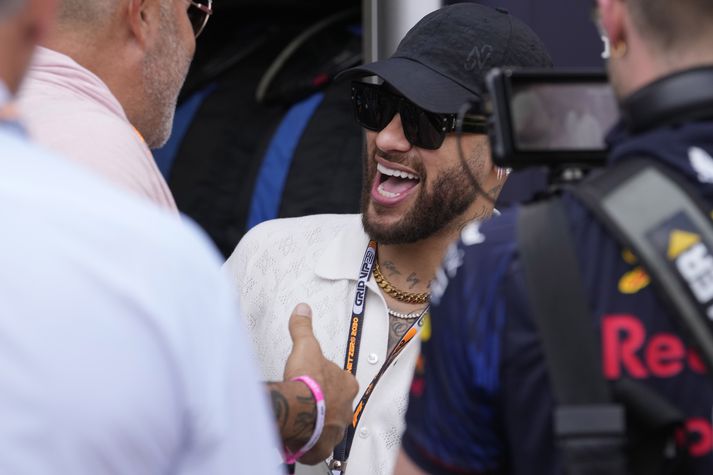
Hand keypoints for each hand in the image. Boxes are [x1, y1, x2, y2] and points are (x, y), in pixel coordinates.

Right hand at [283, 303, 358, 464]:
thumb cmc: (306, 380)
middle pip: (337, 404)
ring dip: (318, 423)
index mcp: (347, 384)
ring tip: (303, 420)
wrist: (299, 408)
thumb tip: (303, 309)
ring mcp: (337, 427)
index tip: (317, 380)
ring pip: (330, 425)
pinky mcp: (324, 444)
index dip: (329, 380)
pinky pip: (320, 446)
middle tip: (308, 400)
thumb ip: (303, 328)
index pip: (343, 380)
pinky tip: (300, 441)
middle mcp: (346, 407)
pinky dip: (311, 445)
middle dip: (324, 404)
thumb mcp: (306, 346)